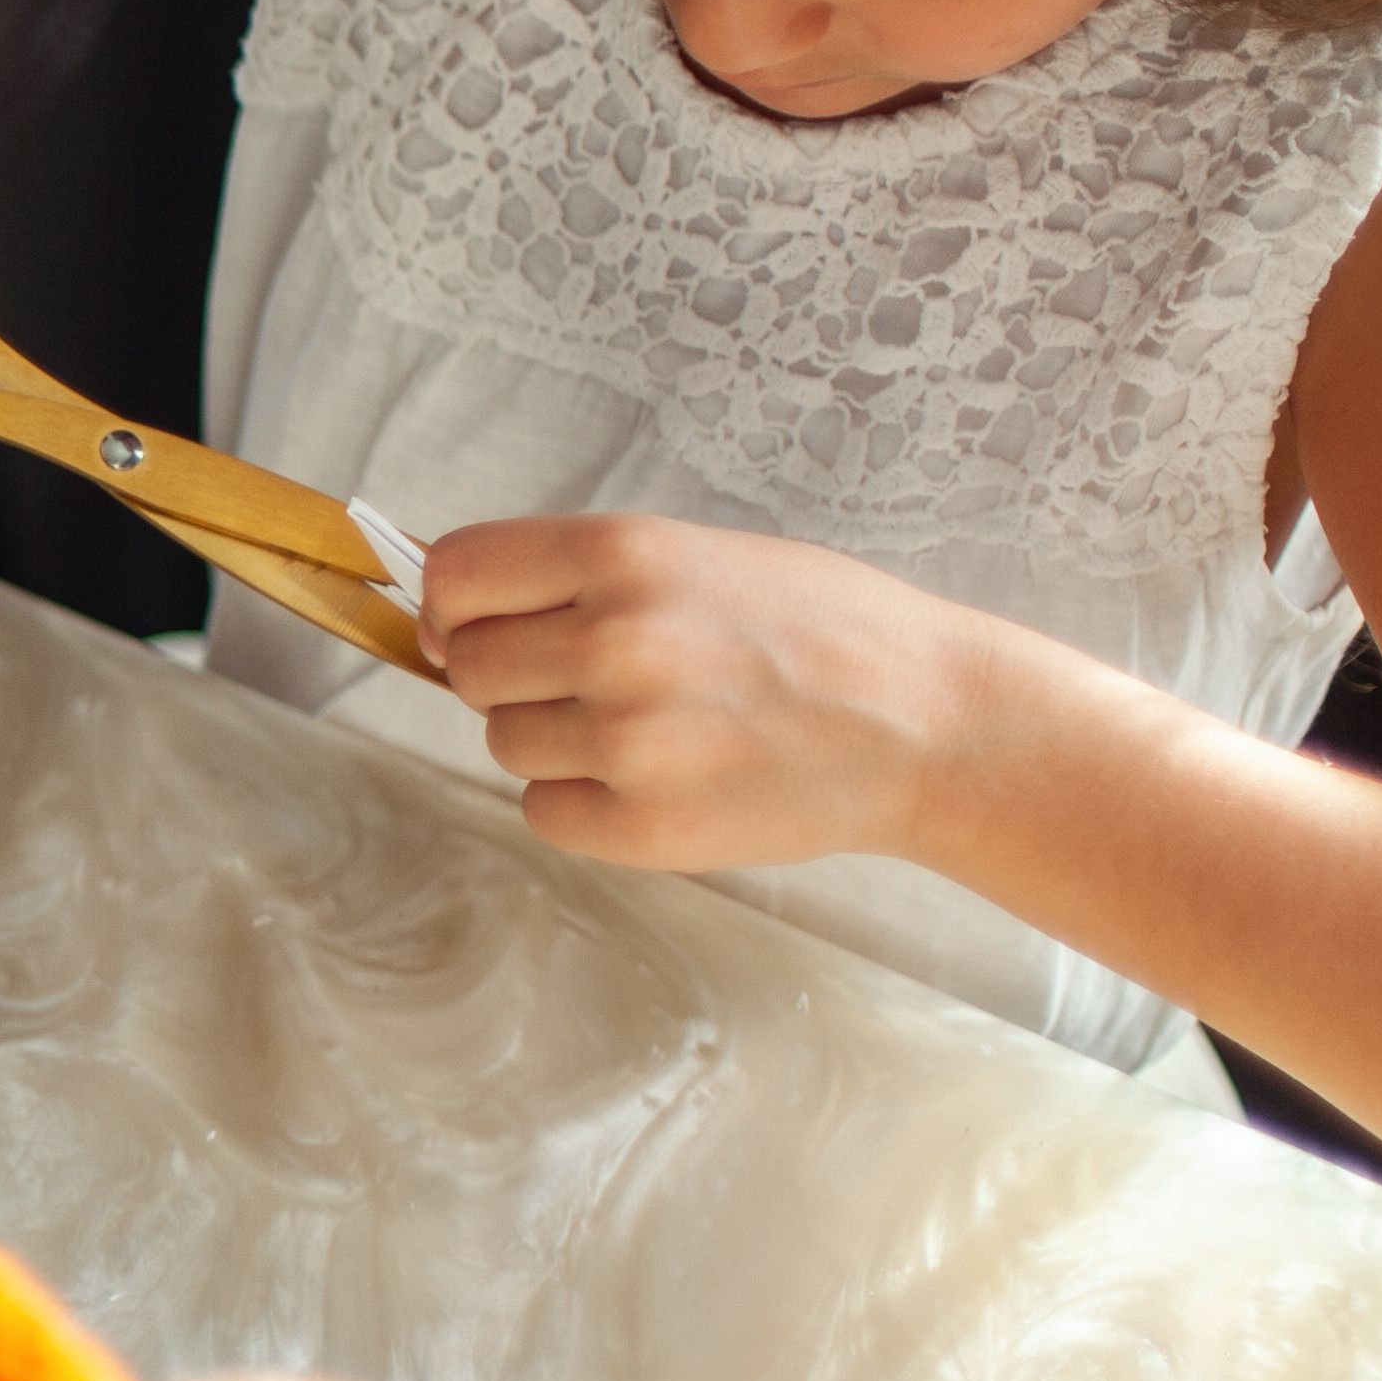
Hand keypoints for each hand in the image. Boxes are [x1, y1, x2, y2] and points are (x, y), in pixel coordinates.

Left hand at [422, 512, 1001, 869]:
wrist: (931, 720)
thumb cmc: (819, 629)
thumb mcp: (699, 557)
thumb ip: (578, 577)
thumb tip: (450, 610)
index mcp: (622, 555)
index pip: (455, 574)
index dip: (453, 606)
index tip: (475, 625)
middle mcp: (614, 639)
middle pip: (468, 669)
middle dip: (512, 678)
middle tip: (593, 682)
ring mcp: (627, 739)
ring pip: (504, 743)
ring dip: (554, 740)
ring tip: (653, 726)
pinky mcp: (642, 826)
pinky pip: (543, 812)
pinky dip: (584, 803)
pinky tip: (661, 779)